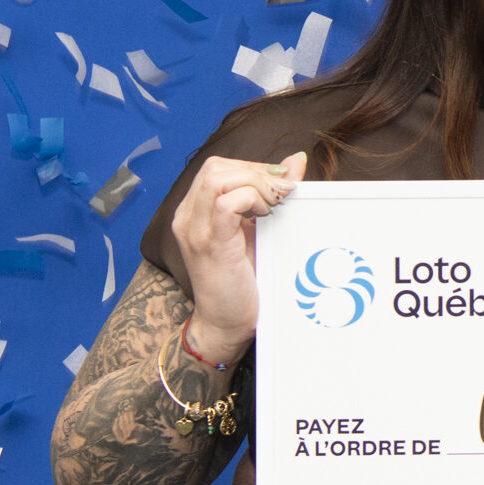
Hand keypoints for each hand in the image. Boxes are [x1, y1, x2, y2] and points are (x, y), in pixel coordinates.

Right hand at [169, 150, 306, 358]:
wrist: (226, 324)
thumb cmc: (242, 280)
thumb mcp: (259, 229)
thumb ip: (272, 193)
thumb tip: (295, 160)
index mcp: (195, 211)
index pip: (218, 167)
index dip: (253, 167)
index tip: (282, 183)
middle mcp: (187, 216)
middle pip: (215, 167)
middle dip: (256, 171)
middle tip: (282, 193)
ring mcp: (195, 230)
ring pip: (218, 178)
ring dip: (255, 183)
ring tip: (274, 204)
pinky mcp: (209, 244)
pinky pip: (225, 204)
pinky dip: (251, 200)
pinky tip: (266, 215)